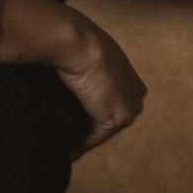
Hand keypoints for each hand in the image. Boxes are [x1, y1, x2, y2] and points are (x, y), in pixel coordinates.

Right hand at [52, 9, 147, 160]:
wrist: (76, 42)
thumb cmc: (72, 39)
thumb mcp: (81, 50)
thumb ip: (80, 64)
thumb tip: (58, 70)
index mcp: (128, 73)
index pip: (112, 98)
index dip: (94, 111)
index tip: (77, 122)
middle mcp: (135, 91)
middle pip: (111, 117)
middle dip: (92, 128)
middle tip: (69, 140)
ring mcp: (129, 107)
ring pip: (103, 129)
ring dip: (84, 138)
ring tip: (64, 147)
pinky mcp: (117, 118)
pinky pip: (96, 138)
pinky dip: (81, 146)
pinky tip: (68, 152)